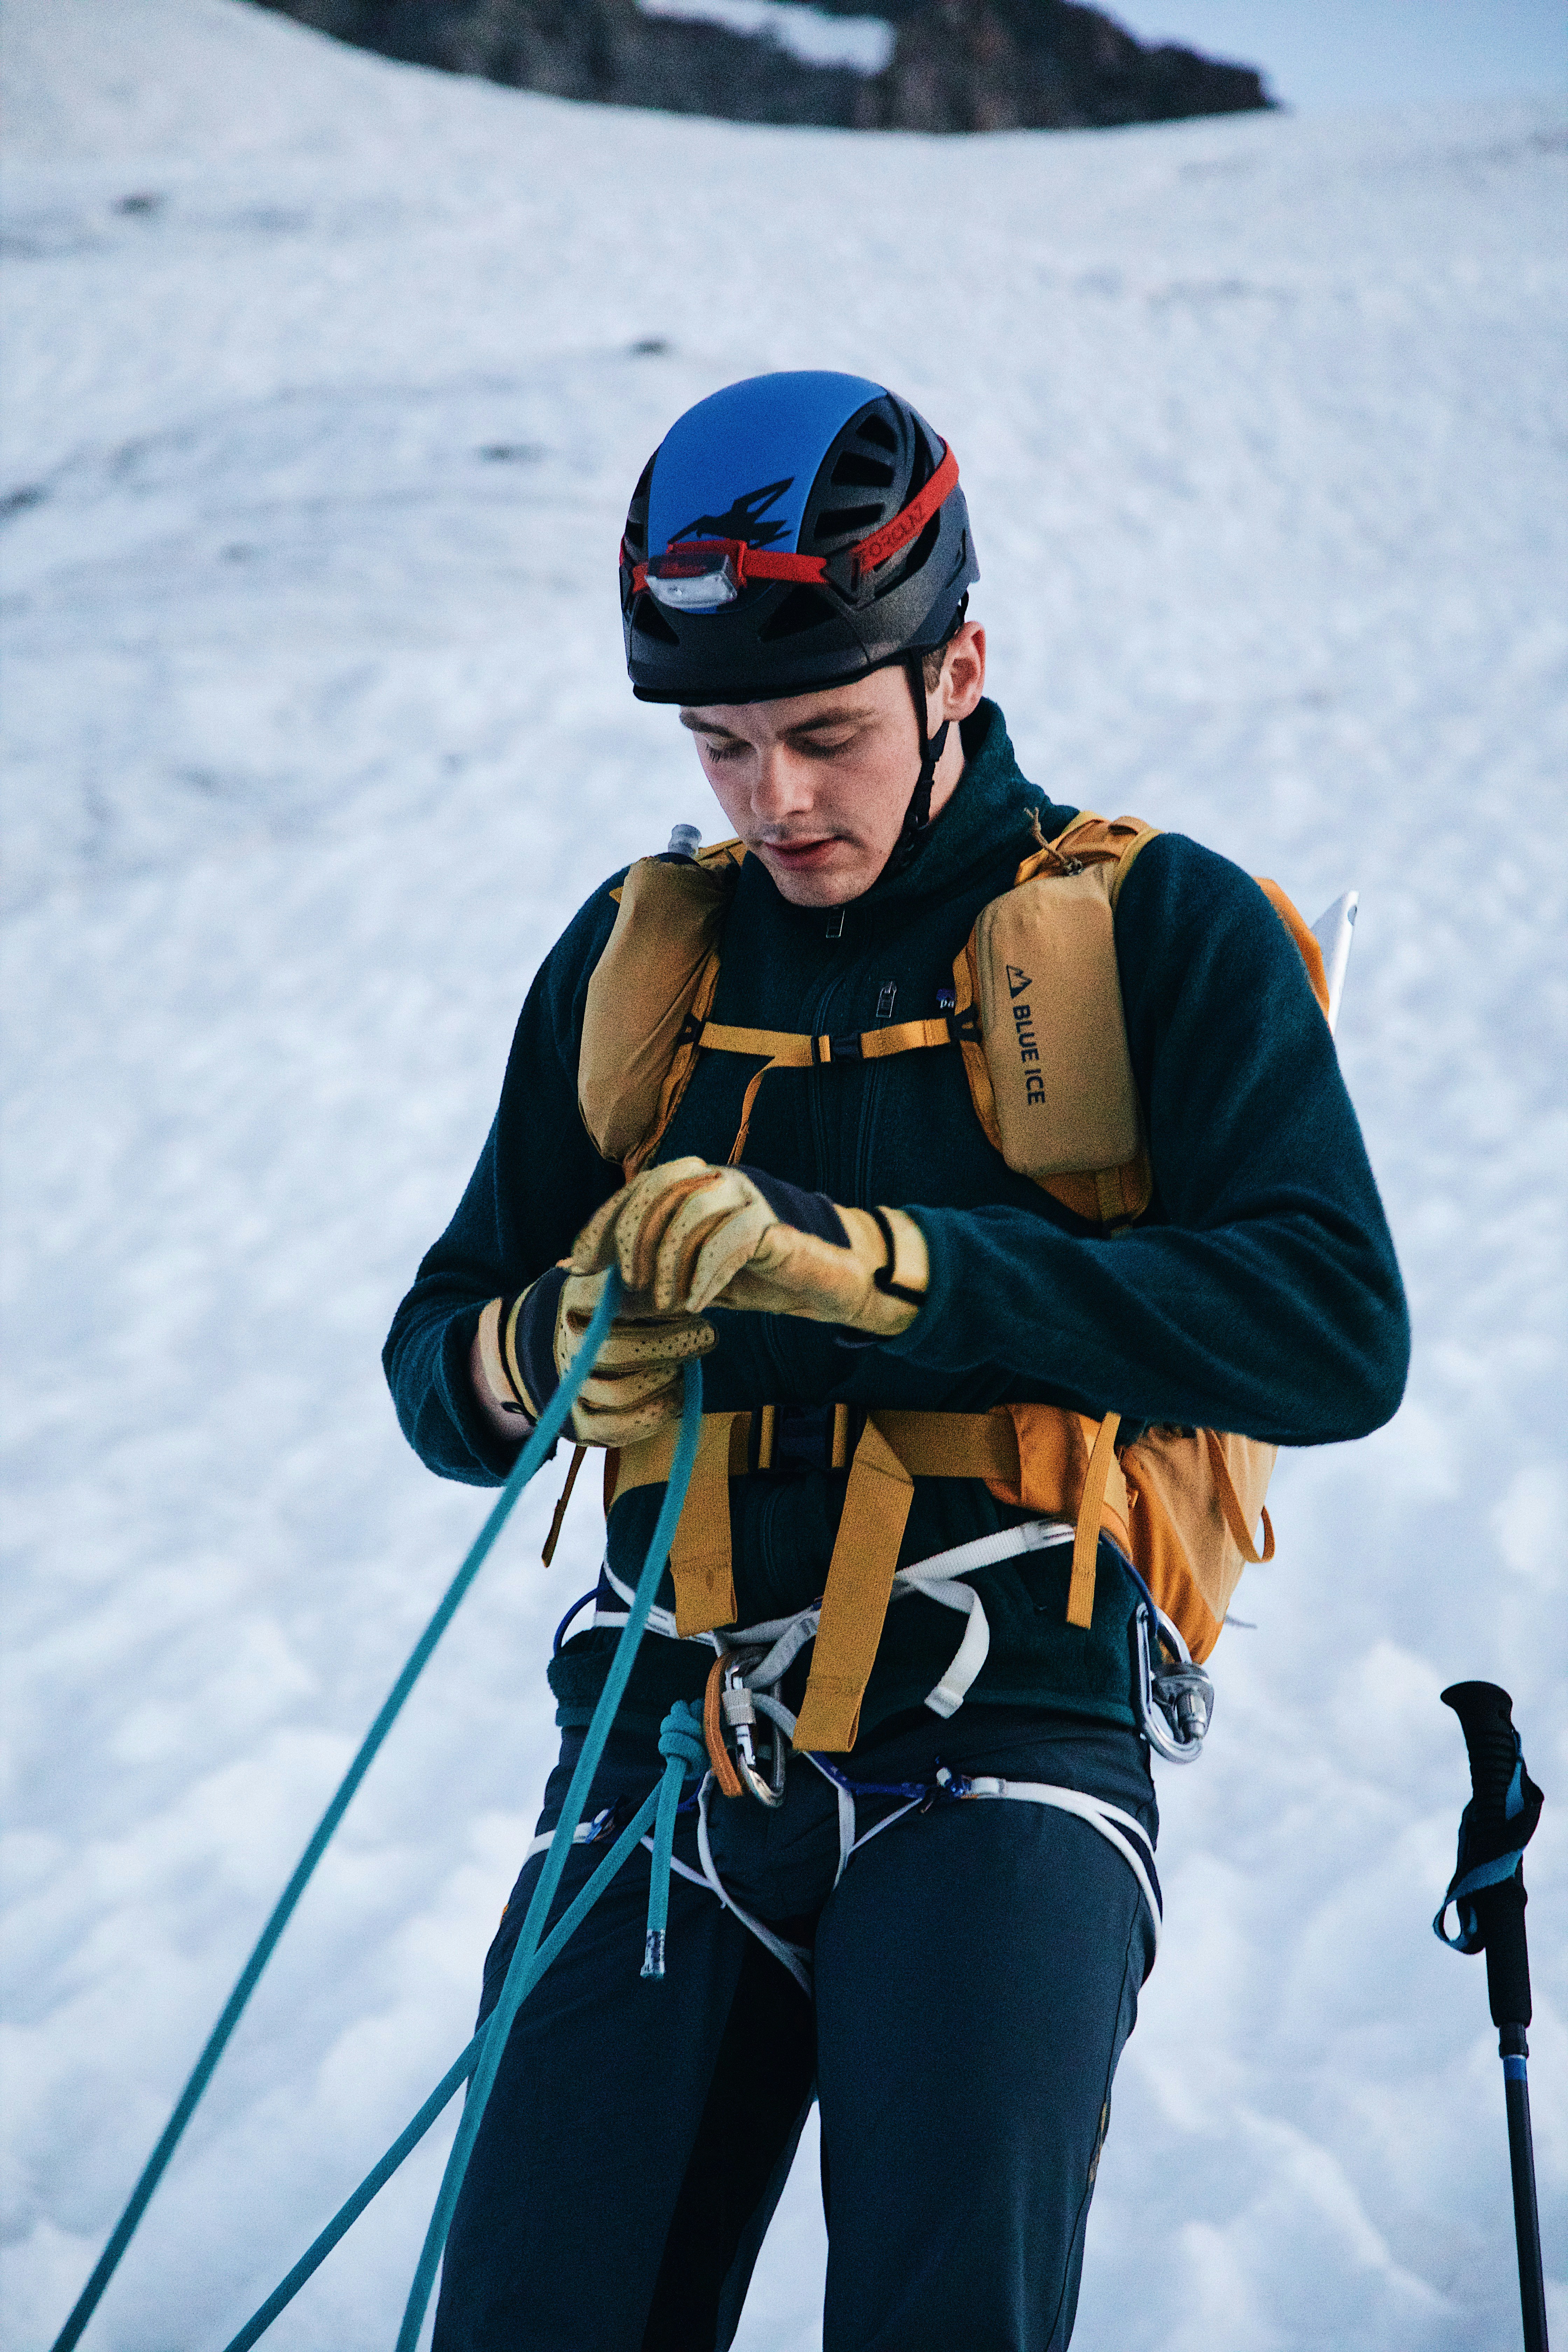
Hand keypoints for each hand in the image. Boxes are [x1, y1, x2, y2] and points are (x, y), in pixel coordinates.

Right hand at [472, 1274, 712, 1449]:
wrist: (555, 1351)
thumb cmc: (607, 1307)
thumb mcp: (616, 1278)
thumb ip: (644, 1274)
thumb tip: (689, 1270)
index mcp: (571, 1301)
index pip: (606, 1297)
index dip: (651, 1300)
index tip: (686, 1297)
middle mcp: (564, 1346)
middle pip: (615, 1351)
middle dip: (671, 1344)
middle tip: (708, 1332)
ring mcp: (568, 1389)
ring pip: (619, 1392)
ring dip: (664, 1377)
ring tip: (686, 1363)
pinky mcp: (581, 1427)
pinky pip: (621, 1428)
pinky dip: (657, 1412)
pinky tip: (676, 1392)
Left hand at [570, 1158, 928, 1338]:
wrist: (823, 1283)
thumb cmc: (752, 1278)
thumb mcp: (683, 1278)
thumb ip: (637, 1273)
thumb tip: (572, 1272)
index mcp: (694, 1186)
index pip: (637, 1189)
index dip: (603, 1222)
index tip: (580, 1263)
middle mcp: (719, 1180)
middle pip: (660, 1186)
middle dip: (633, 1234)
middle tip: (630, 1281)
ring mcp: (748, 1196)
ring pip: (693, 1207)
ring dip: (670, 1258)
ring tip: (670, 1300)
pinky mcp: (773, 1222)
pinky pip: (732, 1238)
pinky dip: (706, 1273)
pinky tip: (699, 1303)